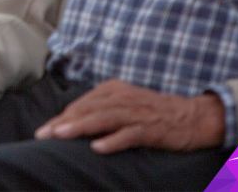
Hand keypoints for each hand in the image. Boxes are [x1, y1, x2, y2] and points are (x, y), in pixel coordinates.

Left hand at [36, 81, 225, 153]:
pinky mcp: (152, 128)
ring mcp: (137, 112)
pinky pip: (129, 134)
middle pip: (87, 110)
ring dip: (80, 127)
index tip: (43, 131)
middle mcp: (122, 97)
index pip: (80, 105)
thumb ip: (102, 110)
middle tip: (42, 135)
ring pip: (103, 118)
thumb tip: (74, 123)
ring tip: (61, 136)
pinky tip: (98, 148)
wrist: (195, 116)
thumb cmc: (155, 113)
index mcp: (113, 90)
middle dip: (63, 122)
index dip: (61, 118)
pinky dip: (113, 140)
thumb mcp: (126, 105)